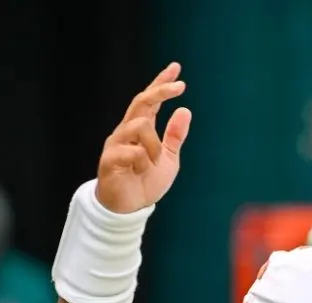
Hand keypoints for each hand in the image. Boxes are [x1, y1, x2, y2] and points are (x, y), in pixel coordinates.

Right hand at [96, 62, 190, 213]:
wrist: (130, 208)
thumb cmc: (146, 181)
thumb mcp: (168, 158)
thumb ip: (174, 136)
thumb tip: (185, 110)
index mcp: (140, 129)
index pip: (149, 100)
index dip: (161, 83)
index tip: (176, 68)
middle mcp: (125, 131)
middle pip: (141, 101)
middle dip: (160, 90)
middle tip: (180, 86)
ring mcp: (116, 144)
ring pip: (140, 125)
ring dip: (154, 144)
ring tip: (153, 163)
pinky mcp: (110, 159)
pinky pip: (133, 150)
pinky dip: (144, 161)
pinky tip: (140, 171)